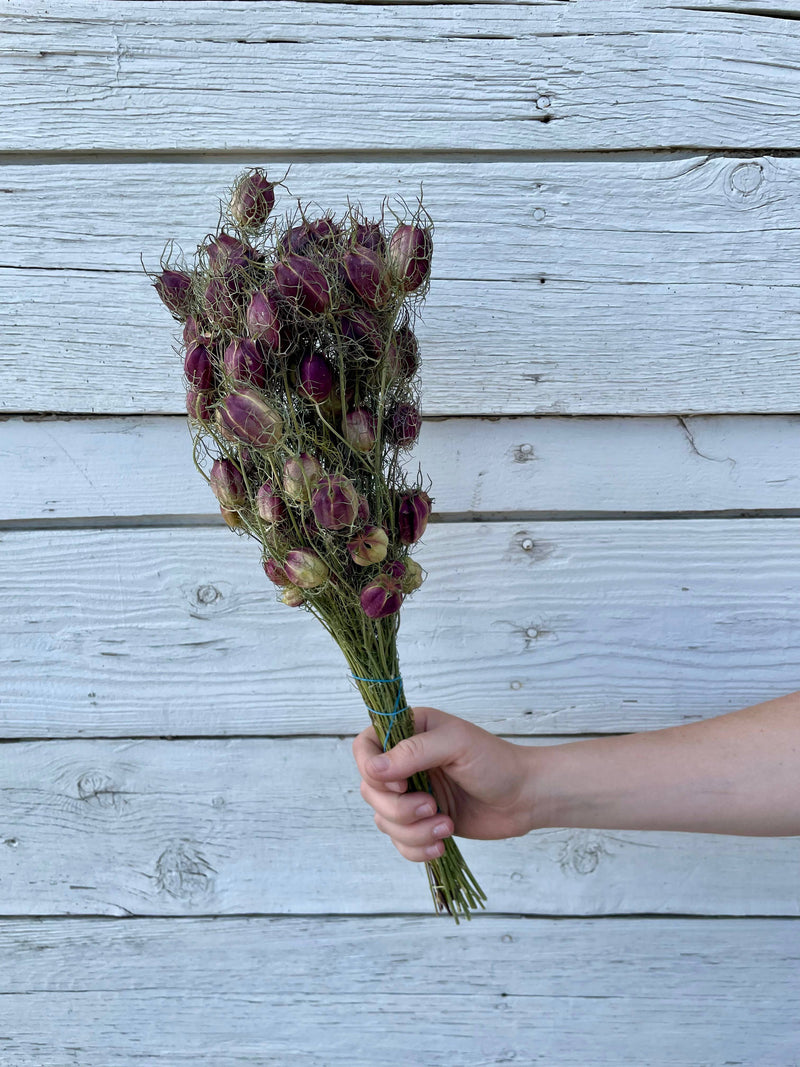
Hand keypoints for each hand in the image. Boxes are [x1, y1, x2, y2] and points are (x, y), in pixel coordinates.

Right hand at [352, 705, 536, 862]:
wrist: (525, 798)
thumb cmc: (496, 762)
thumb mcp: (456, 744)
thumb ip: (413, 752)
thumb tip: (373, 769)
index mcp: (408, 733)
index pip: (364, 748)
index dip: (371, 770)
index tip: (399, 785)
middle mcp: (404, 763)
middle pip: (370, 791)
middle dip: (399, 808)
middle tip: (432, 805)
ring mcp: (412, 794)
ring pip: (384, 820)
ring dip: (413, 831)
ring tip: (446, 824)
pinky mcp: (422, 822)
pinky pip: (400, 842)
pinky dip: (417, 848)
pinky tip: (442, 842)